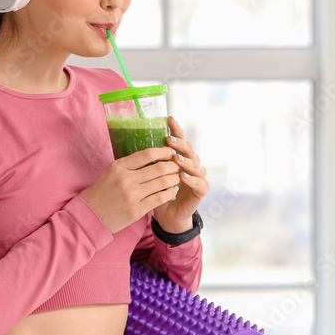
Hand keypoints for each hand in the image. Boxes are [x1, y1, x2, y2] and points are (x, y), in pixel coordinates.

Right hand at [79, 146, 180, 232]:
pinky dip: (170, 193)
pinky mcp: (136, 210)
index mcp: (119, 167)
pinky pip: (160, 198)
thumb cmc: (102, 192)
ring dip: (174, 179)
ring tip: (177, 177)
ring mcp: (132, 195)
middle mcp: (126, 179)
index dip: (163, 151)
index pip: (147, 154)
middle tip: (177, 166)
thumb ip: (129, 164)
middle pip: (158, 168)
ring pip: (162, 183)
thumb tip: (152, 155)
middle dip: (172, 166)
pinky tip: (172, 190)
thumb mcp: (111, 172)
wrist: (90, 215)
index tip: (170, 152)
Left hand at [152, 116, 208, 232]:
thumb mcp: (151, 175)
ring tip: (176, 159)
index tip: (169, 119)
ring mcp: (198, 177)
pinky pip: (200, 183)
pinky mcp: (201, 191)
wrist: (169, 215)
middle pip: (189, 149)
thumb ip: (150, 160)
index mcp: (180, 157)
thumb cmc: (158, 193)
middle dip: (180, 144)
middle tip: (169, 140)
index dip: (176, 129)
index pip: (179, 140)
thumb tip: (133, 140)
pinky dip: (192, 180)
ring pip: (196, 165)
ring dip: (186, 161)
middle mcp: (191, 164)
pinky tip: (183, 177)